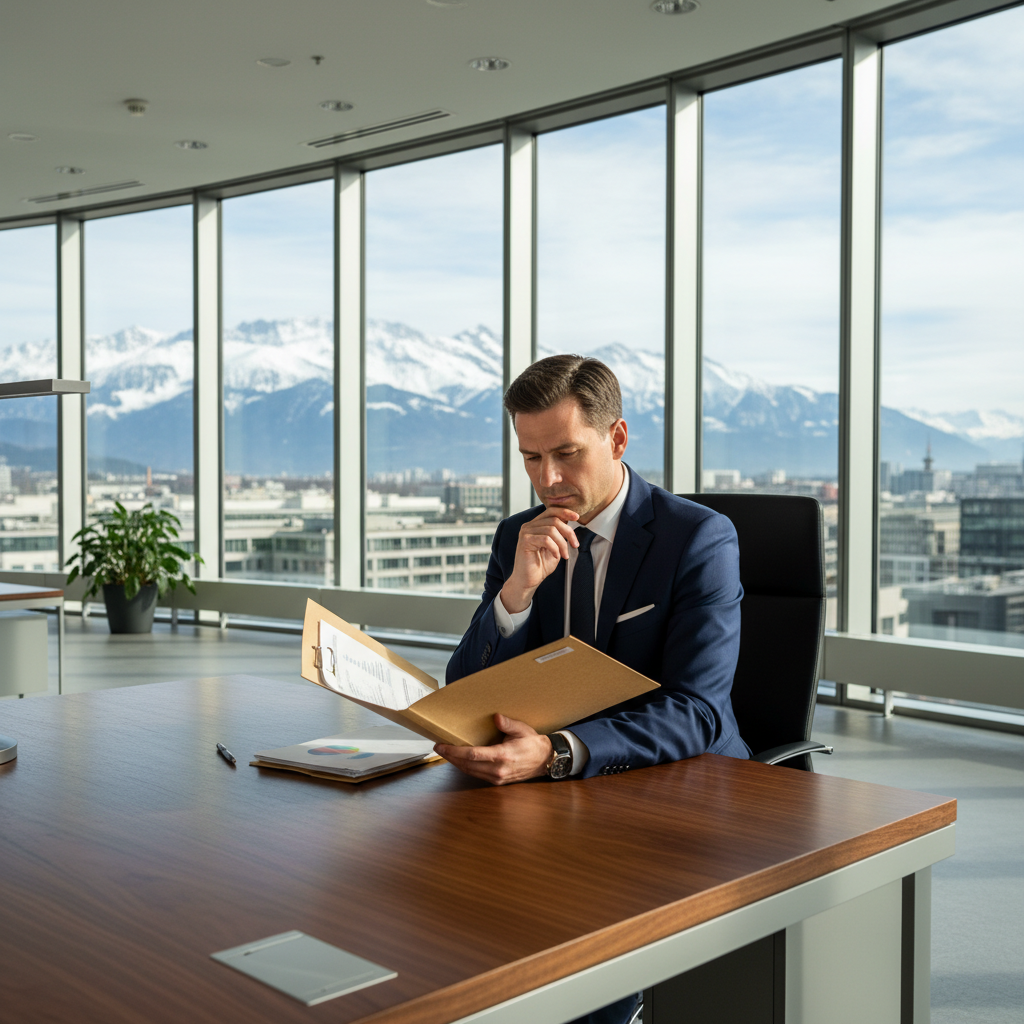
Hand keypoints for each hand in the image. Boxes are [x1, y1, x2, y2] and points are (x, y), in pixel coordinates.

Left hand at [434, 714, 552, 785]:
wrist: (545, 760)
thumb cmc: (533, 744)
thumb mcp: (522, 729)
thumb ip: (508, 724)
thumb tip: (496, 717)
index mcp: (503, 756)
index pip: (473, 755)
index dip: (455, 751)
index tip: (442, 746)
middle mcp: (498, 769)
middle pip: (467, 765)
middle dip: (450, 757)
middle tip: (438, 747)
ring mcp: (497, 778)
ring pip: (470, 771)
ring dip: (456, 763)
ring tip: (445, 753)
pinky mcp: (497, 781)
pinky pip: (477, 774)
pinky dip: (465, 767)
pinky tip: (459, 760)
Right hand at [500, 506, 579, 612]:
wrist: (528, 581)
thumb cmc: (541, 565)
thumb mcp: (555, 546)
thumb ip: (559, 533)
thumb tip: (570, 519)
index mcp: (536, 524)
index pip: (551, 511)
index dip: (565, 512)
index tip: (578, 517)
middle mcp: (529, 525)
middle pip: (554, 520)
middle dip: (569, 532)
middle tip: (575, 545)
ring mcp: (526, 532)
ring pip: (551, 530)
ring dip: (562, 544)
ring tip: (565, 555)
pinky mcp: (525, 541)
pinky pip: (546, 539)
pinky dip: (555, 548)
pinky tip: (556, 556)